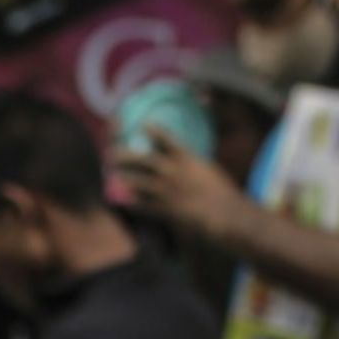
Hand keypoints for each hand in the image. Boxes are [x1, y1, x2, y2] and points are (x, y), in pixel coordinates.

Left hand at [112, 136, 251, 243]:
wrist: (225, 213)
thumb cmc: (221, 190)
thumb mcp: (207, 169)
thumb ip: (191, 162)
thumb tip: (183, 156)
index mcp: (186, 158)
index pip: (166, 139)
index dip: (153, 130)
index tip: (144, 125)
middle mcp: (173, 172)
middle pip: (143, 159)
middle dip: (125, 156)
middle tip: (113, 154)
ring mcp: (167, 191)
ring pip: (138, 182)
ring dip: (125, 177)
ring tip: (116, 175)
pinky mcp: (165, 210)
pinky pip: (144, 206)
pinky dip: (134, 203)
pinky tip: (126, 200)